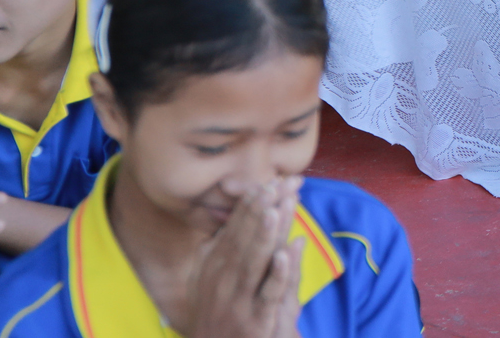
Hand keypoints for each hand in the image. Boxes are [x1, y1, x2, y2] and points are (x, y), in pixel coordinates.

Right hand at [187, 177, 304, 337]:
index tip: (272, 179)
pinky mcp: (254, 321)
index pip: (235, 229)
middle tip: (281, 182)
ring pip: (254, 262)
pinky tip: (287, 253)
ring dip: (266, 234)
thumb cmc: (220, 312)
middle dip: (263, 209)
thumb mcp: (213, 278)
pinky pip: (267, 294)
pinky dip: (278, 274)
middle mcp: (223, 280)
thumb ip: (224, 247)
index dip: (253, 203)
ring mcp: (237, 300)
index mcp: (215, 266)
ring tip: (277, 207)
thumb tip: (238, 214)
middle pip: (245, 239)